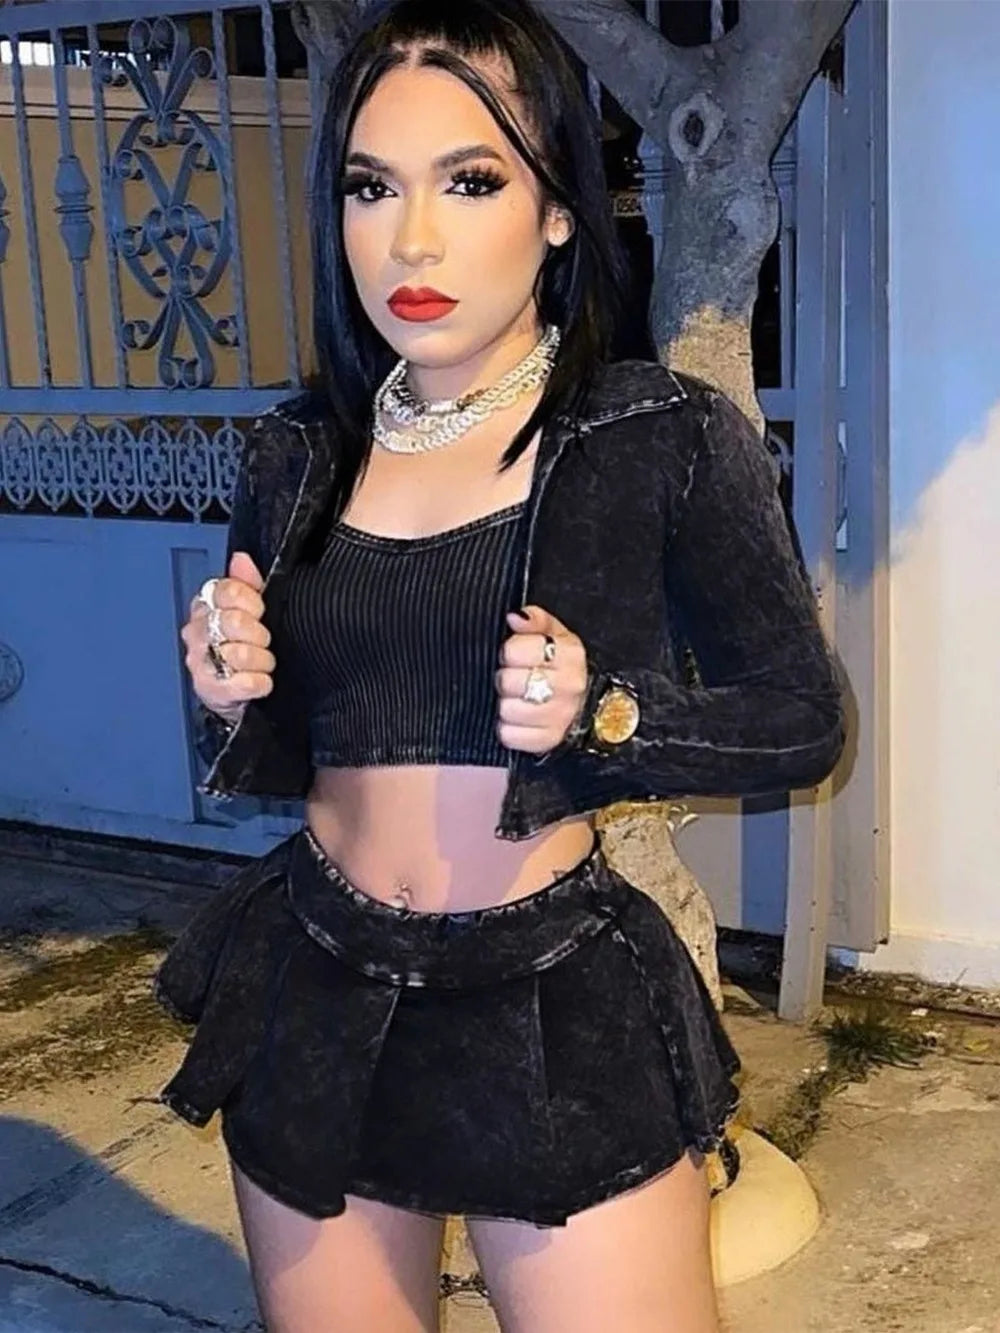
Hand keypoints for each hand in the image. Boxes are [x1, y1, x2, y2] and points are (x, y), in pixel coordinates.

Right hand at [181, 551, 274, 719]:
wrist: (235, 692)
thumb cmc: (242, 645)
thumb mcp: (249, 610)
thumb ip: (247, 583)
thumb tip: (241, 560)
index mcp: (206, 606)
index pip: (226, 591)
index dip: (251, 601)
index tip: (260, 611)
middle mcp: (198, 632)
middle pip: (234, 621)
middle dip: (258, 633)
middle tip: (263, 641)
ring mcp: (200, 662)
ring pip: (240, 654)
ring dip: (261, 660)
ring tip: (261, 662)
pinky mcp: (210, 690)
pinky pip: (245, 683)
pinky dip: (260, 683)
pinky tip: (260, 681)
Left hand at [495, 604, 588, 754]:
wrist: (583, 702)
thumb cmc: (560, 665)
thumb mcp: (554, 635)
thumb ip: (535, 620)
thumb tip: (515, 617)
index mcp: (569, 654)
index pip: (514, 650)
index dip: (508, 652)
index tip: (513, 655)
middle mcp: (570, 685)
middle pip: (508, 681)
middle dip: (506, 678)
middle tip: (515, 678)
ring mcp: (561, 715)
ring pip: (507, 710)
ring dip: (506, 704)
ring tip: (518, 698)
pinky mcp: (548, 739)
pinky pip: (509, 735)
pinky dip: (508, 729)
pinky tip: (519, 719)